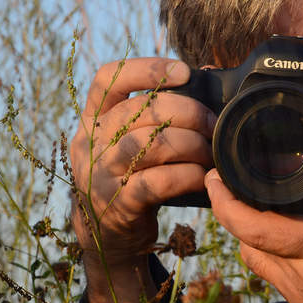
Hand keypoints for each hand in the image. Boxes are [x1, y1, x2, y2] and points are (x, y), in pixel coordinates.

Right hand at [71, 58, 214, 264]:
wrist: (106, 234)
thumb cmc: (129, 175)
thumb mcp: (125, 141)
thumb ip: (152, 113)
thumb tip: (205, 75)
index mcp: (92, 119)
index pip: (108, 79)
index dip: (147, 69)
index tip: (183, 72)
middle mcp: (90, 142)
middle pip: (139, 110)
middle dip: (186, 111)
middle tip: (211, 123)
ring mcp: (101, 174)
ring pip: (149, 144)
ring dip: (190, 144)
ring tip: (209, 152)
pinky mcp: (118, 204)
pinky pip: (157, 182)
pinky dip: (187, 175)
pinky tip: (201, 175)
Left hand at [206, 116, 302, 302]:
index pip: (251, 228)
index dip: (224, 202)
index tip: (215, 178)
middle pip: (247, 248)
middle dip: (236, 218)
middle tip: (236, 188)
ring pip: (261, 270)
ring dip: (257, 242)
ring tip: (264, 212)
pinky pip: (282, 287)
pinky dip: (279, 264)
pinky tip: (295, 243)